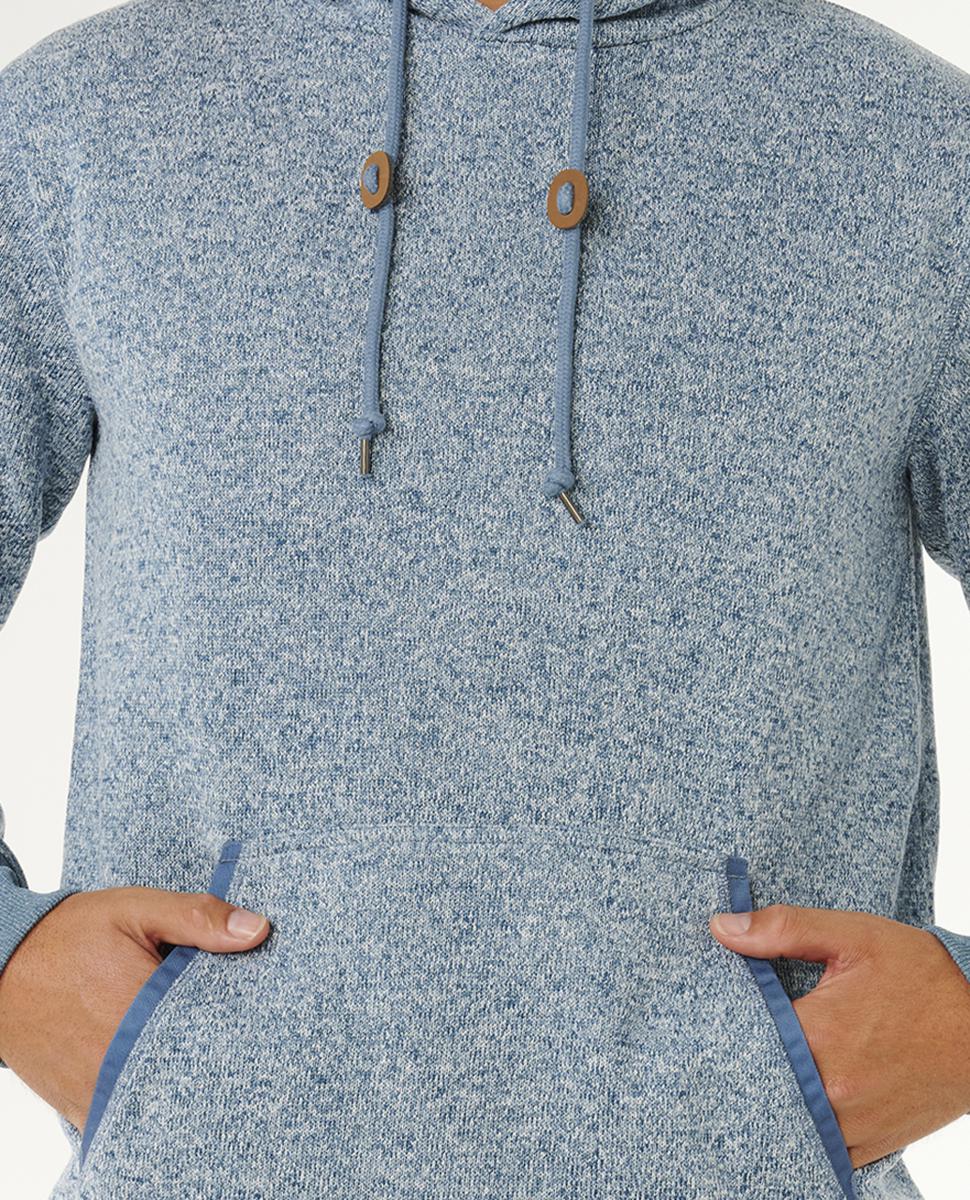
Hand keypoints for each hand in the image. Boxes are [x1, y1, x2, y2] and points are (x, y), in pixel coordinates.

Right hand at [0, 887, 270, 1130]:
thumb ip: (197, 919)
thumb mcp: (136, 911)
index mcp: (144, 1008)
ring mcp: (102, 1091)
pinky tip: (169, 1063)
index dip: (246, 1017)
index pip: (219, 1026)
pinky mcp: (84, 1107)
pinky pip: (133, 1111)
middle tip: (237, 1023)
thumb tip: (258, 930)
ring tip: (202, 1041)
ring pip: (169, 1093)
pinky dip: (156, 1090)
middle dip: (220, 1046)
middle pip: (198, 1066)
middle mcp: (124, 1061)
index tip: (263, 1005)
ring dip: (189, 1070)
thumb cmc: (68, 936)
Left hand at [709, 905, 969, 1167]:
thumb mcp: (853, 936)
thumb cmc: (923, 978)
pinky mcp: (870, 1144)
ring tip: (762, 1063)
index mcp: (819, 1034)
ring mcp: (851, 1124)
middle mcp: (831, 1090)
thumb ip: (783, 930)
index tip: (710, 1009)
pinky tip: (796, 1094)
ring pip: (784, 1118)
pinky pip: (818, 1145)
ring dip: (770, 1093)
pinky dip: (801, 1121)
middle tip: (728, 1038)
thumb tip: (721, 928)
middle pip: (757, 1081)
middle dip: (741, 1059)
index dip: (722, 1022)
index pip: (741, 1037)